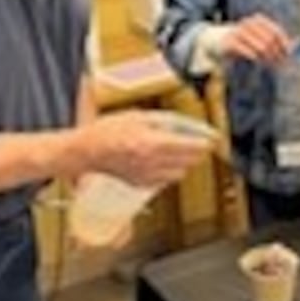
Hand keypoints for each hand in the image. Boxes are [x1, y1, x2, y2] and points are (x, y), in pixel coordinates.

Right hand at [72, 109, 210, 186]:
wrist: (87, 151)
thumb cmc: (108, 130)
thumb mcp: (137, 116)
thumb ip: (163, 122)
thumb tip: (185, 126)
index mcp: (151, 142)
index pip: (189, 147)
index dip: (205, 143)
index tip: (212, 139)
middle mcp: (151, 162)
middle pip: (188, 161)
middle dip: (198, 152)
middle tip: (202, 144)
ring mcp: (146, 175)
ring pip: (179, 173)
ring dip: (186, 162)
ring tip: (183, 152)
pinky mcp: (141, 184)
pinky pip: (165, 180)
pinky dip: (171, 172)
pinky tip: (166, 162)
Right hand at [218, 14, 292, 63]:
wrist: (215, 39)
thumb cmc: (243, 40)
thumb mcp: (260, 37)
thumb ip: (277, 40)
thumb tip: (297, 43)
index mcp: (258, 21)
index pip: (276, 32)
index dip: (284, 44)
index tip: (288, 55)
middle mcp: (248, 24)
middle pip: (270, 40)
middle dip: (276, 53)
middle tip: (279, 64)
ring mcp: (238, 32)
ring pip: (261, 47)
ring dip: (267, 58)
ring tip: (268, 64)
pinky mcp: (230, 43)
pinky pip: (248, 52)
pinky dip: (256, 58)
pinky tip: (257, 61)